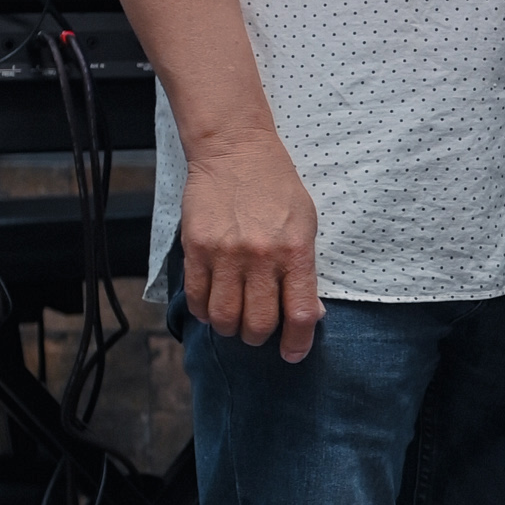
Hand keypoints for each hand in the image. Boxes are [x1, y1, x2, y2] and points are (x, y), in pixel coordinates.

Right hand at [180, 125, 322, 360]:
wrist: (235, 150)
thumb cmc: (276, 188)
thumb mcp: (306, 224)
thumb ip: (305, 270)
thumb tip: (308, 315)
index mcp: (296, 251)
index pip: (301, 314)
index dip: (298, 343)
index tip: (293, 354)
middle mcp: (261, 256)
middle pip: (259, 324)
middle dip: (259, 338)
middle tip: (259, 332)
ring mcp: (225, 253)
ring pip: (224, 318)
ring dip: (230, 329)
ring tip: (234, 321)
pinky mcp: (196, 248)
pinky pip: (197, 297)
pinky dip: (203, 312)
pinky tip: (211, 306)